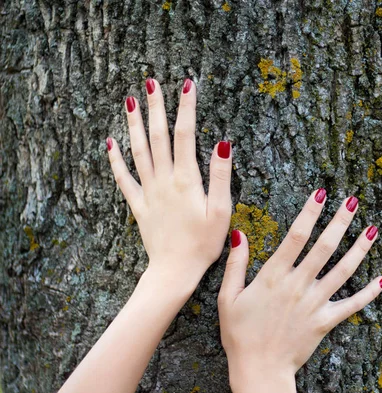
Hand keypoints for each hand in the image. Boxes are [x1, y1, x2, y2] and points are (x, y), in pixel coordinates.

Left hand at [55, 78, 232, 392]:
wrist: (175, 271)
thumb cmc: (204, 244)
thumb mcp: (221, 211)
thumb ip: (220, 176)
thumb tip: (222, 144)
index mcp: (186, 180)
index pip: (185, 135)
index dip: (186, 108)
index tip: (187, 85)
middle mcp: (164, 181)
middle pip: (158, 137)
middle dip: (156, 108)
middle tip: (151, 83)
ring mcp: (148, 192)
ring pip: (139, 152)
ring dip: (134, 125)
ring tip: (130, 101)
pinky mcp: (139, 206)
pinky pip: (124, 179)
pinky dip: (115, 160)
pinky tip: (109, 143)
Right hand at [218, 190, 381, 392]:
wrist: (259, 369)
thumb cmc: (239, 334)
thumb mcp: (228, 297)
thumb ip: (236, 264)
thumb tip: (240, 234)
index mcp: (273, 276)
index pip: (296, 236)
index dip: (310, 212)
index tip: (321, 193)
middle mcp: (297, 285)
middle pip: (324, 247)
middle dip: (340, 221)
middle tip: (353, 200)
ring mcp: (314, 303)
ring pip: (342, 271)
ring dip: (359, 249)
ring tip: (373, 230)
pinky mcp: (325, 321)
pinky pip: (352, 305)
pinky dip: (369, 293)